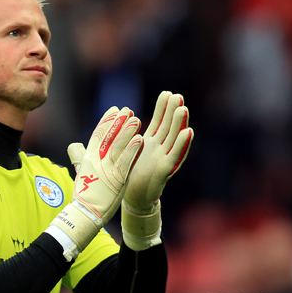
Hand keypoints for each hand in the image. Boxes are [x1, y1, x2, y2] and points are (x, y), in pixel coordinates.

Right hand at [50, 106, 142, 257]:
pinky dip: (132, 150)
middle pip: (108, 136)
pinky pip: (126, 161)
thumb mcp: (80, 172)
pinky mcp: (116, 180)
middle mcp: (96, 161)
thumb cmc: (83, 196)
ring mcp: (105, 169)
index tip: (114, 110)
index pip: (97, 134)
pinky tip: (140, 139)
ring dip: (127, 132)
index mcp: (88, 158)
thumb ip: (80, 157)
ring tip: (136, 119)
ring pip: (118, 146)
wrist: (83, 215)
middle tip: (128, 110)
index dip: (107, 121)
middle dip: (118, 122)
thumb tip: (75, 145)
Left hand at [122, 91, 193, 249]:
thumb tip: (103, 126)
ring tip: (183, 108)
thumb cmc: (125, 176)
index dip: (162, 108)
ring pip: (173, 138)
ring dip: (179, 123)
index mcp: (149, 143)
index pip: (157, 122)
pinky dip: (182, 143)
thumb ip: (114, 140)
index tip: (166, 93)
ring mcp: (163, 158)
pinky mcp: (164, 170)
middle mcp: (159, 149)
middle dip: (172, 111)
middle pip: (168, 126)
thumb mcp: (117, 154)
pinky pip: (175, 155)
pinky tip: (188, 131)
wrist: (131, 199)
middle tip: (177, 95)